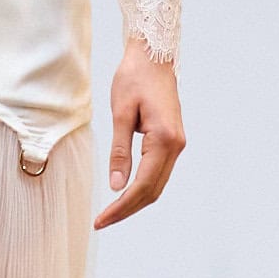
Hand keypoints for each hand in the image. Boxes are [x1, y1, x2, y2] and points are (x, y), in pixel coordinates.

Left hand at [93, 41, 185, 230]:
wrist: (154, 56)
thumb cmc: (134, 78)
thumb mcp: (121, 113)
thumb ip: (120, 151)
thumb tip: (117, 185)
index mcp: (164, 139)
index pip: (142, 185)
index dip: (122, 206)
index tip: (101, 219)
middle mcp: (176, 146)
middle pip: (153, 190)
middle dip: (127, 209)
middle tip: (101, 221)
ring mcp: (177, 144)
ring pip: (157, 184)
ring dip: (135, 201)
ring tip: (110, 213)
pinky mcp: (172, 140)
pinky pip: (158, 172)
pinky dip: (142, 187)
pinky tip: (125, 192)